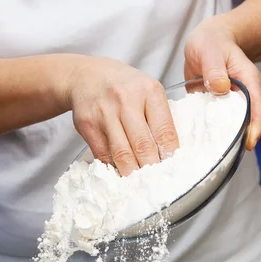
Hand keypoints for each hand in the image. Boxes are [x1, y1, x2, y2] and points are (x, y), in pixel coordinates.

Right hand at [67, 56, 178, 175]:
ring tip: (140, 185)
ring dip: (132, 173)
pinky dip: (113, 168)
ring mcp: (105, 112)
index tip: (173, 171)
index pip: (164, 130)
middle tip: (158, 184)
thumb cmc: (123, 87)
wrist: (86, 76)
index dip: (169, 155)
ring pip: (122, 153)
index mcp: (149, 91)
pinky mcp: (88, 124)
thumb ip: (159, 117)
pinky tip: (120, 174)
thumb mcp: (146, 91)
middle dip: (151, 169)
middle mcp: (126, 99)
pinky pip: (103, 154)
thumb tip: (171, 154)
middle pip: (143, 145)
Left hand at [184, 18, 260, 149]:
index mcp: (247, 81)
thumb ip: (214, 68)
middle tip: (225, 160)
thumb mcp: (210, 50)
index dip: (255, 126)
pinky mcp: (214, 109)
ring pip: (227, 126)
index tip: (250, 143)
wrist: (206, 41)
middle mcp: (240, 96)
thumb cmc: (211, 42)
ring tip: (209, 160)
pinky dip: (205, 135)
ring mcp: (227, 105)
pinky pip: (212, 125)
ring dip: (220, 141)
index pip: (256, 107)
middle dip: (238, 141)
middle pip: (244, 122)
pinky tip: (194, 148)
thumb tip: (221, 87)